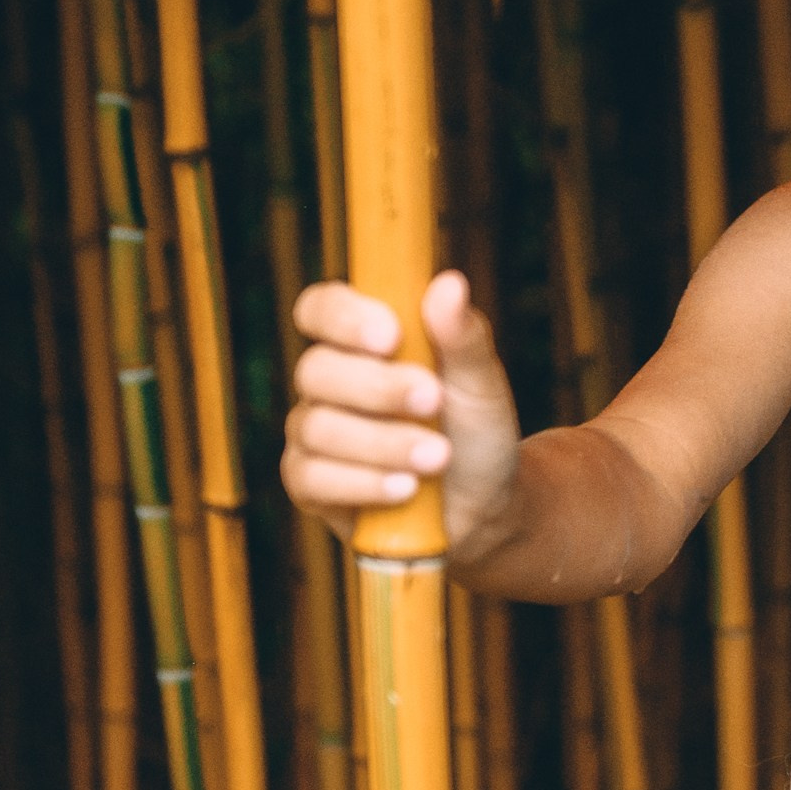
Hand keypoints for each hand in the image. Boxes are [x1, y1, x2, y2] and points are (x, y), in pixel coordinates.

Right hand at [281, 271, 521, 557]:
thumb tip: (450, 283)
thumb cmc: (476, 433)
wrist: (482, 507)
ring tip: (437, 457)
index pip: (321, 308)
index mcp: (361, 340)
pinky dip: (364, 482)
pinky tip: (405, 488)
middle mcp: (327, 380)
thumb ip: (463, 337)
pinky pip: (310, 477)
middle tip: (434, 403)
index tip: (392, 336)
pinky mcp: (308, 484)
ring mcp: (311, 431)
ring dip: (383, 443)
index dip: (344, 318)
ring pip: (318, 426)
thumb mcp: (481, 384)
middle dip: (380, 389)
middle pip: (317, 369)